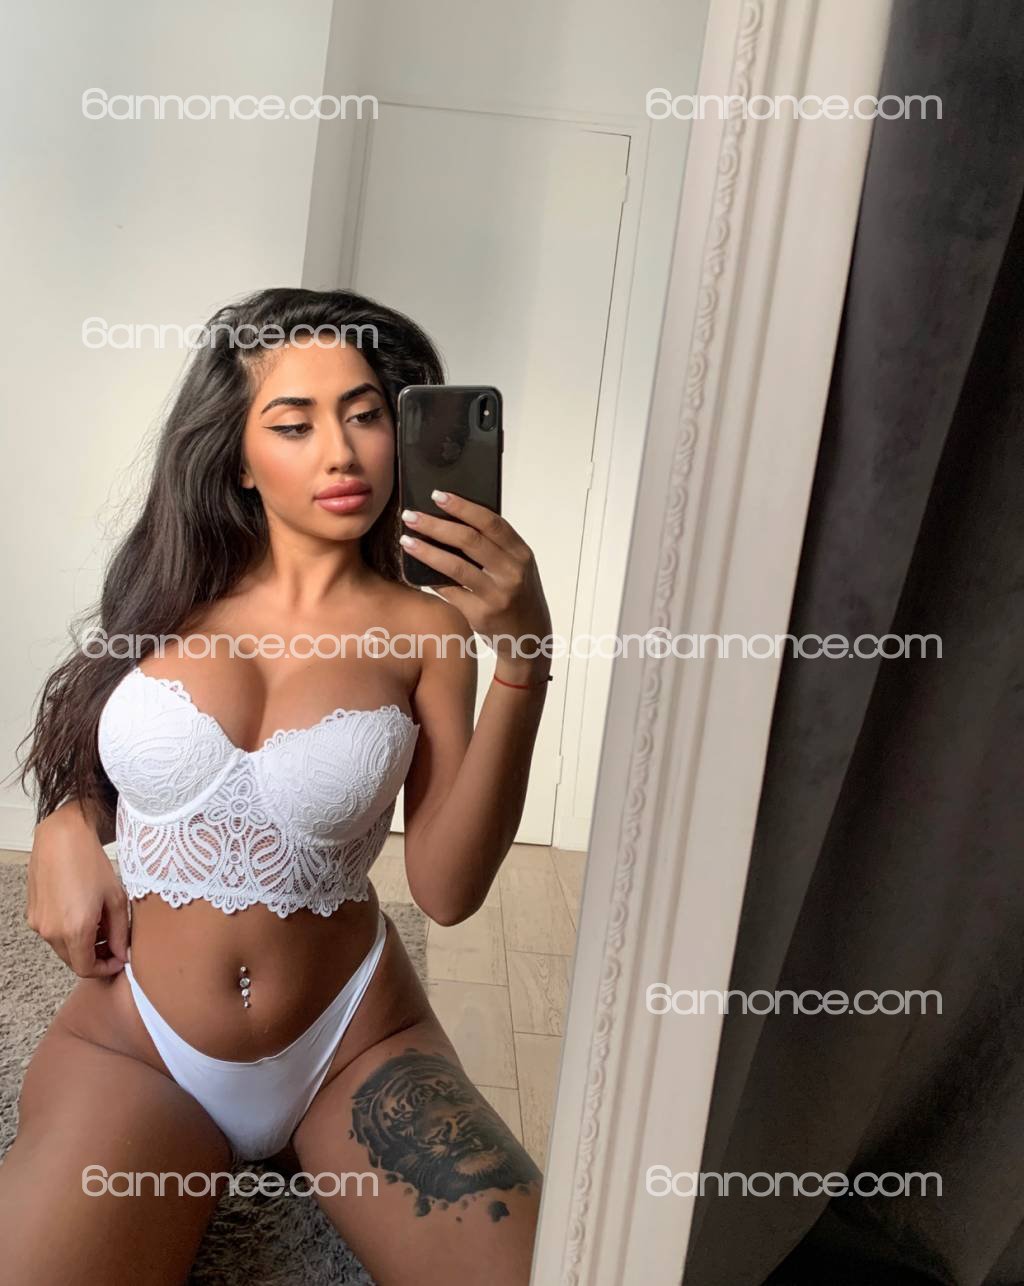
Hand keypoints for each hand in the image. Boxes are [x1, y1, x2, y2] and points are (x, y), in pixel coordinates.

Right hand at [26, 805, 129, 976]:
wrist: (62, 838)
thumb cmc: (92, 864)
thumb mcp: (116, 899)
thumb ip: (120, 933)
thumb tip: (122, 954)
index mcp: (75, 930)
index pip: (87, 969)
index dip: (105, 969)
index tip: (119, 960)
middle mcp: (52, 931)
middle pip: (73, 961)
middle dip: (95, 957)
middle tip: (113, 944)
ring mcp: (39, 923)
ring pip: (62, 948)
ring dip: (82, 945)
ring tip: (101, 925)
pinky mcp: (33, 914)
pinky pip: (53, 933)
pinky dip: (69, 933)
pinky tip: (83, 914)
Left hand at [400, 490, 552, 670]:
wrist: (530, 638)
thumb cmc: (518, 596)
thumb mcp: (517, 568)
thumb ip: (495, 547)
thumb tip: (453, 520)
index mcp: (521, 554)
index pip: (490, 522)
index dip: (462, 506)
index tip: (437, 496)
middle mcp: (512, 572)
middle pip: (469, 540)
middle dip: (435, 525)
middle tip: (411, 516)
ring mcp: (497, 595)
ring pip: (455, 566)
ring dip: (426, 551)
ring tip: (406, 540)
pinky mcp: (481, 614)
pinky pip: (449, 591)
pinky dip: (431, 579)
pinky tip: (416, 571)